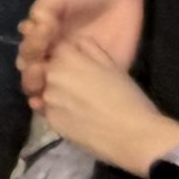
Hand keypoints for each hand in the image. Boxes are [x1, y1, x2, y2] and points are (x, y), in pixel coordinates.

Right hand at [17, 0, 145, 115]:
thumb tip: (34, 30)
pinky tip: (50, 104)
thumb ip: (44, 9)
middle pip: (33, 71)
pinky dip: (60, 103)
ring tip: (42, 90)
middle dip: (31, 75)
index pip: (28, 51)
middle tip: (39, 71)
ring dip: (40, 89)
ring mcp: (73, 67)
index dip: (28, 54)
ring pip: (49, 86)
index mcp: (43, 35)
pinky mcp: (93, 78)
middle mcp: (53, 53)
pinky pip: (75, 94)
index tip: (36, 51)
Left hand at [41, 41, 178, 175]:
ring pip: (45, 91)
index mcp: (67, 56)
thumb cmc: (128, 97)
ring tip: (79, 104)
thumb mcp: (112, 65)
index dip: (66, 58)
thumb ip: (90, 50)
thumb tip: (77, 43)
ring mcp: (48, 99)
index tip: (77, 67)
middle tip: (79, 87)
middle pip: (47, 70)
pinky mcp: (50, 120)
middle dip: (59, 76)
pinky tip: (77, 118)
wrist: (133, 135)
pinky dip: (59, 113)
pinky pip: (49, 111)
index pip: (55, 50)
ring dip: (57, 95)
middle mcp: (52, 74)